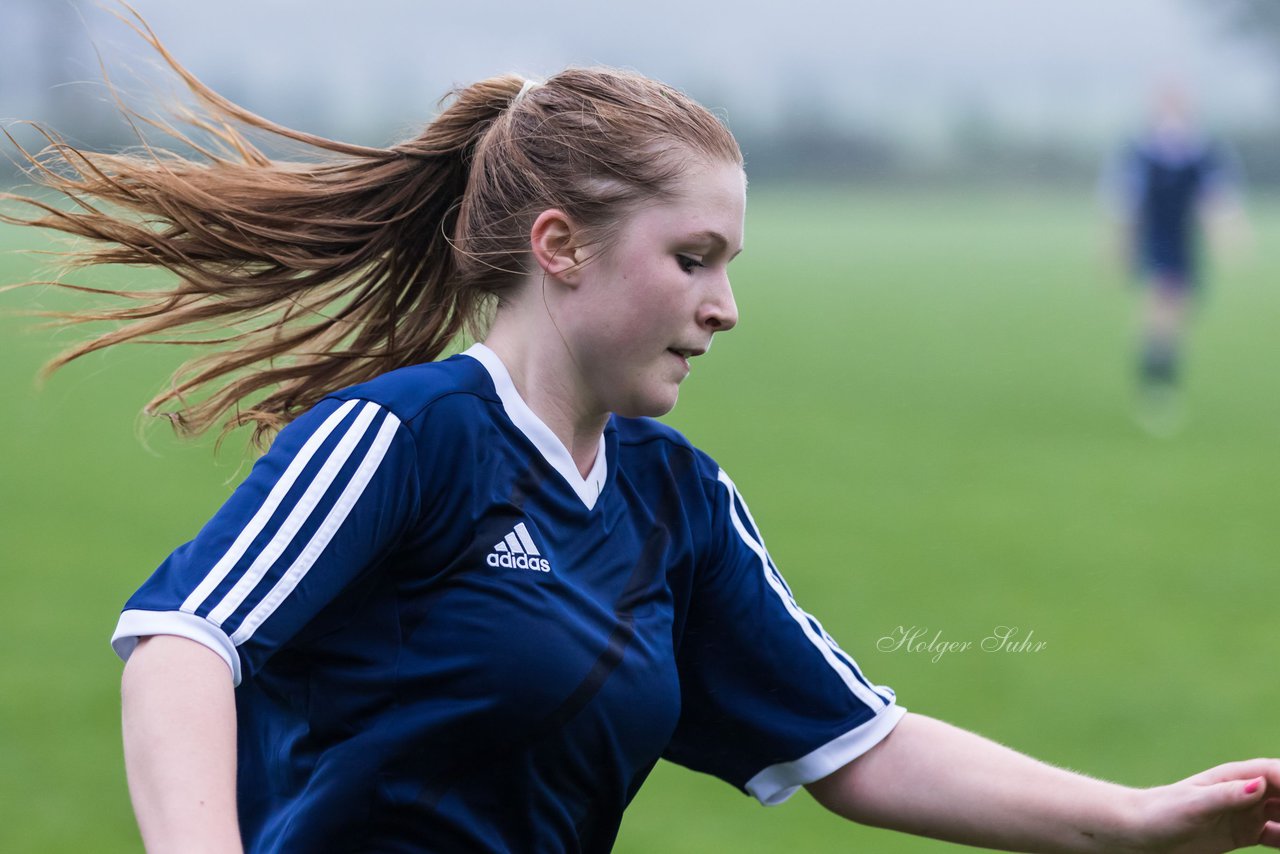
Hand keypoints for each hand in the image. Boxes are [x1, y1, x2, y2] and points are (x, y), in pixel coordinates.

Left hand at [1133, 760, 1279, 852]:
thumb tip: (1259, 784)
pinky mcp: (1243, 833)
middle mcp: (1244, 792)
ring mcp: (1246, 813)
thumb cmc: (1161, 813)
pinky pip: (1277, 836)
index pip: (1278, 774)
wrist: (1139, 832)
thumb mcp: (1194, 804)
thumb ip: (1226, 795)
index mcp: (1235, 778)